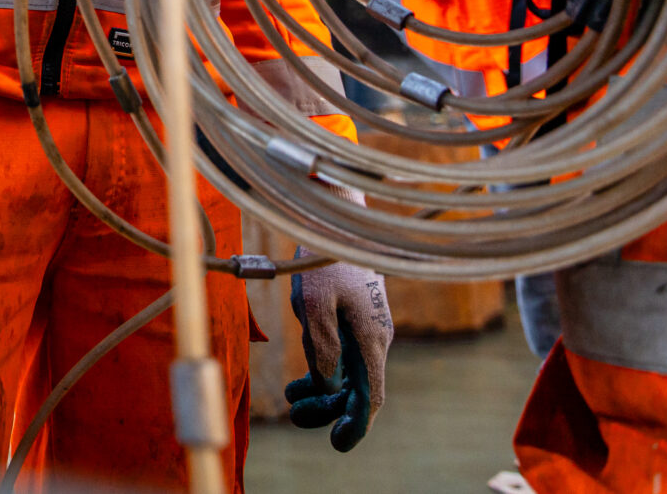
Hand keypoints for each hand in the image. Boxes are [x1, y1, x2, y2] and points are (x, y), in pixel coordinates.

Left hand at [285, 260, 391, 451]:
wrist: (336, 222)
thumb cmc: (323, 261)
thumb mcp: (314, 304)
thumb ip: (322, 348)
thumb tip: (327, 385)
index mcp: (371, 339)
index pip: (371, 396)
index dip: (355, 424)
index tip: (338, 445)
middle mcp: (375, 338)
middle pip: (357, 389)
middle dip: (328, 409)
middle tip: (294, 416)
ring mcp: (366, 328)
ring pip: (348, 374)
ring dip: (322, 392)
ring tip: (291, 399)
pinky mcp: (354, 319)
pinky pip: (343, 356)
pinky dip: (323, 370)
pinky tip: (298, 381)